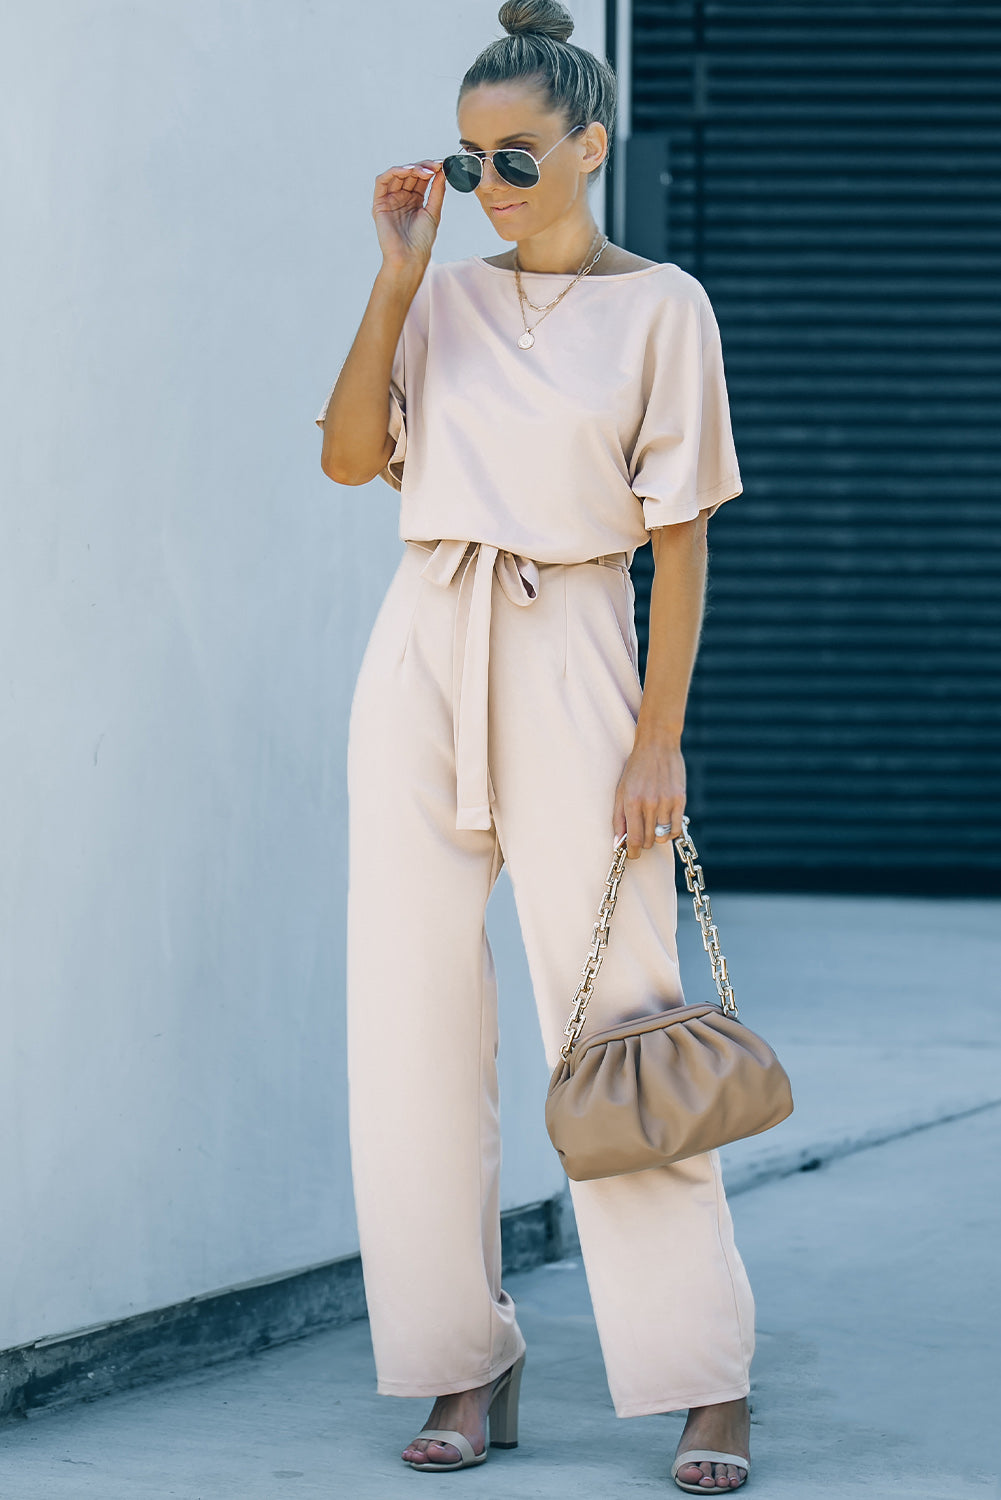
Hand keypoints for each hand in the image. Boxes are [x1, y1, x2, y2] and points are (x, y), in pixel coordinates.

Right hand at [373, 159, 445, 276]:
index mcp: (415, 200)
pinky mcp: (379, 203)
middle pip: (410, 173)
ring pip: (397, 174)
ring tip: (424, 171)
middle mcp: (402, 197)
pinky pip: (382, 181)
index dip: (430, 169)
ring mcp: (390, 199)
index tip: (443, 165)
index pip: (421, 178)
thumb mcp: (433, 212)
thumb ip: (437, 191)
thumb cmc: (422, 241)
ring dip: (411, 168)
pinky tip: (407, 170)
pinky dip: (394, 172)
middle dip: (423, 167)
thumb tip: (443, 171)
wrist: (409, 257)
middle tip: (435, 166)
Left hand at [612, 740, 685, 859]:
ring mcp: (666, 802)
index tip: (632, 854)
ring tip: (653, 825)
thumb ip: (618, 818)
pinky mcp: (680, 799)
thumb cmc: (636, 769)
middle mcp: (649, 804)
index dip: (633, 852)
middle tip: (642, 833)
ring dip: (657, 836)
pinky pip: (676, 828)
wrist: (657, 745)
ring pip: (663, 836)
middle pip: (649, 840)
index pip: (634, 840)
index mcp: (631, 802)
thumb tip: (618, 844)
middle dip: (644, 842)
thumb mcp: (621, 791)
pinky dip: (671, 831)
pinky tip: (665, 823)